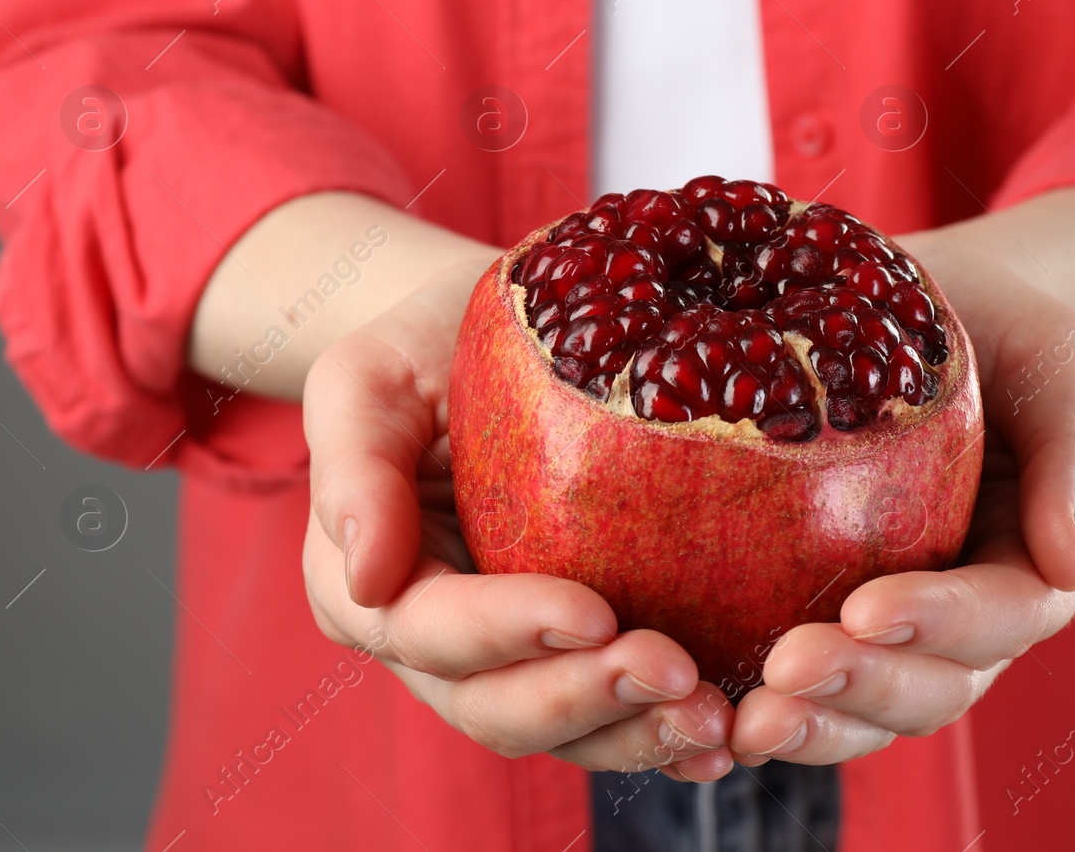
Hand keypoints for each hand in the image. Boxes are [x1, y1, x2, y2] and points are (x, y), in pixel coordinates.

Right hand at [301, 253, 737, 780]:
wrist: (487, 339)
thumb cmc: (421, 348)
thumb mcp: (365, 377)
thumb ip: (352, 463)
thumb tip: (366, 576)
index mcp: (364, 585)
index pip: (430, 630)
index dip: (509, 630)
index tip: (594, 612)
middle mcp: (430, 644)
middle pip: (494, 706)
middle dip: (584, 699)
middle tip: (676, 673)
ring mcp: (503, 658)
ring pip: (558, 730)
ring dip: (634, 733)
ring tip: (714, 718)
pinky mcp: (568, 655)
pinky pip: (608, 717)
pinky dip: (659, 733)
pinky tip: (722, 734)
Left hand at [727, 190, 1074, 764]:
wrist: (937, 312)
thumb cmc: (1003, 327)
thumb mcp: (1057, 360)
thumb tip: (1070, 558)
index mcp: (1039, 561)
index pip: (1004, 612)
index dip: (941, 622)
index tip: (867, 609)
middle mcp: (976, 615)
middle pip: (937, 684)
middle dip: (865, 688)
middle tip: (785, 673)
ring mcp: (906, 629)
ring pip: (874, 709)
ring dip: (816, 725)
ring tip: (745, 723)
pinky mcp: (840, 623)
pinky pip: (815, 689)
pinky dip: (771, 712)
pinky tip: (711, 719)